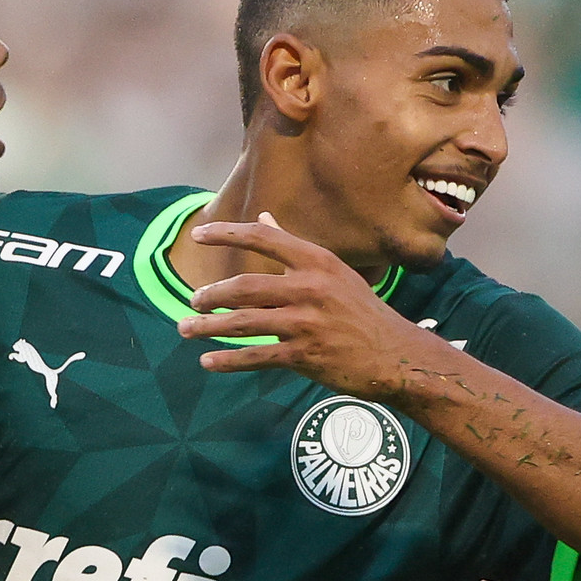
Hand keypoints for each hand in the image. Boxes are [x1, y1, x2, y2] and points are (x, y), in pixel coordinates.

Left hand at [176, 214, 433, 397]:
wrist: (394, 354)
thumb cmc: (360, 311)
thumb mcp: (332, 272)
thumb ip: (293, 248)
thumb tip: (263, 218)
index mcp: (317, 260)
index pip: (263, 237)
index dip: (227, 233)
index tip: (199, 234)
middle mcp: (310, 287)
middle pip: (245, 286)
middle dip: (212, 294)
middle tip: (193, 301)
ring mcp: (307, 322)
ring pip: (244, 322)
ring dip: (209, 327)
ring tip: (186, 328)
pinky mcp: (306, 355)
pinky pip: (257, 356)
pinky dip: (228, 360)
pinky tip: (208, 362)